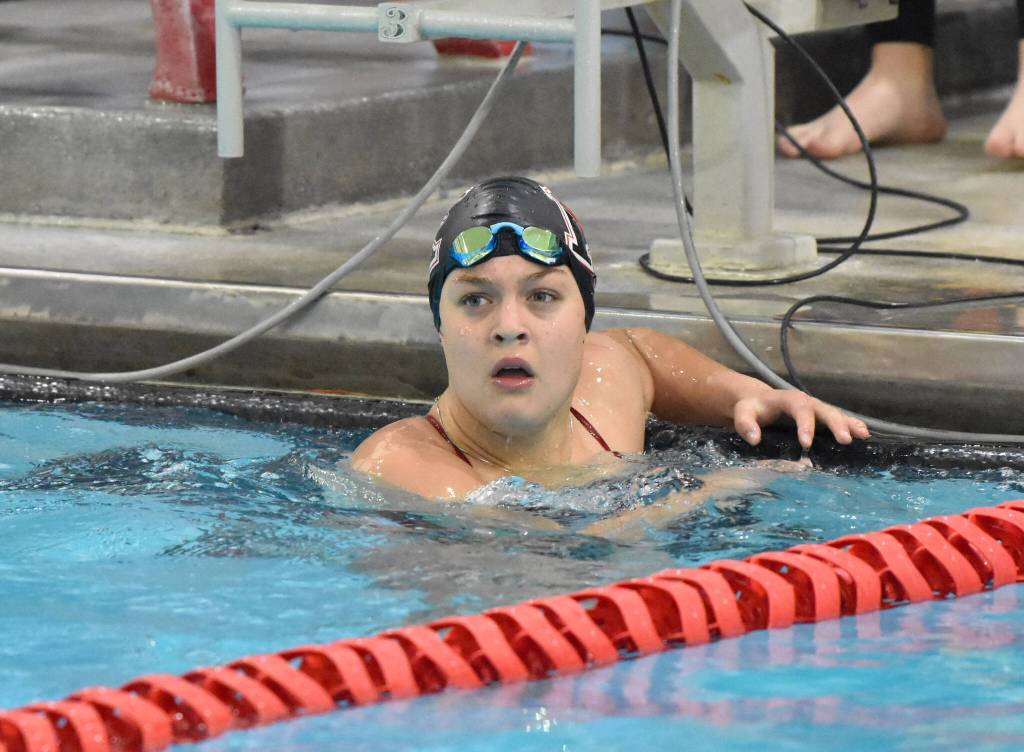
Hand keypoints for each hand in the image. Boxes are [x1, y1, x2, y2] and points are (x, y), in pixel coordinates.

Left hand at [733, 389, 869, 448]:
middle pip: (824, 410)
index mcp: (788, 399)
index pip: (799, 409)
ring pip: (835, 414)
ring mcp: (815, 409)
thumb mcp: (743, 413)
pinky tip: (864, 434)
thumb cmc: (752, 408)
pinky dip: (851, 425)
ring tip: (862, 435)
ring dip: (849, 424)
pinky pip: (838, 420)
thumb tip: (755, 439)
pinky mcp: (820, 418)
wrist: (758, 401)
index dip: (805, 425)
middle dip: (835, 424)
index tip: (807, 443)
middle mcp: (806, 402)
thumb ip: (745, 424)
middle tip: (845, 440)